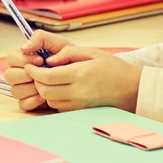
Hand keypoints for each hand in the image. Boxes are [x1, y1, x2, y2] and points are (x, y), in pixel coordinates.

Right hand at [5, 30, 72, 109]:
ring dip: (30, 88)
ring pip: (15, 91)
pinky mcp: (30, 102)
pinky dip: (33, 101)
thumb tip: (24, 47)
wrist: (82, 75)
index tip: (40, 60)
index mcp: (24, 58)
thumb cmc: (69, 58)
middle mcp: (21, 73)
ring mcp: (24, 88)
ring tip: (46, 85)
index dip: (23, 60)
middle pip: (10, 75)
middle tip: (43, 74)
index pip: (11, 57)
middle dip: (26, 75)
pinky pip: (23, 104)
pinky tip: (44, 96)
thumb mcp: (57, 42)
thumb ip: (40, 38)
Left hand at [20, 46, 141, 111]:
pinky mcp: (81, 111)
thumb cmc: (113, 67)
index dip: (33, 71)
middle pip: (45, 91)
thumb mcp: (91, 52)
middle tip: (38, 71)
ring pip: (50, 101)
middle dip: (37, 80)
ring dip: (45, 90)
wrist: (132, 88)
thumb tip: (49, 60)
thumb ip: (68, 53)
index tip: (30, 65)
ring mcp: (79, 104)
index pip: (46, 77)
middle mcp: (78, 92)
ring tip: (50, 78)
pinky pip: (60, 107)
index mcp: (79, 75)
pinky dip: (55, 98)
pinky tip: (60, 88)